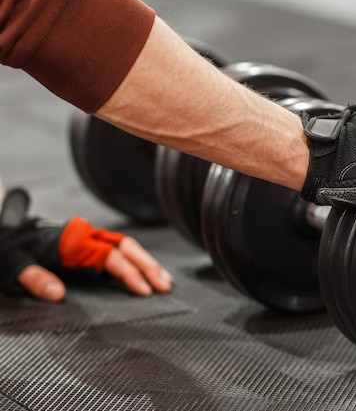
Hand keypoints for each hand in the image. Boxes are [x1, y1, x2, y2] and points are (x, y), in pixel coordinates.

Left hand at [17, 232, 172, 301]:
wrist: (6, 235)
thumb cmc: (11, 250)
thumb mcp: (14, 265)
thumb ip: (35, 278)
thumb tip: (58, 294)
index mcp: (73, 242)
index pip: (110, 256)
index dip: (129, 272)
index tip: (144, 290)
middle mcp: (87, 238)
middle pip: (126, 248)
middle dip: (149, 266)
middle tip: (164, 286)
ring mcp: (91, 241)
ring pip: (128, 248)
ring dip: (148, 263)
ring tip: (165, 282)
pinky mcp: (91, 248)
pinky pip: (121, 252)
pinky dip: (138, 262)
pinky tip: (149, 273)